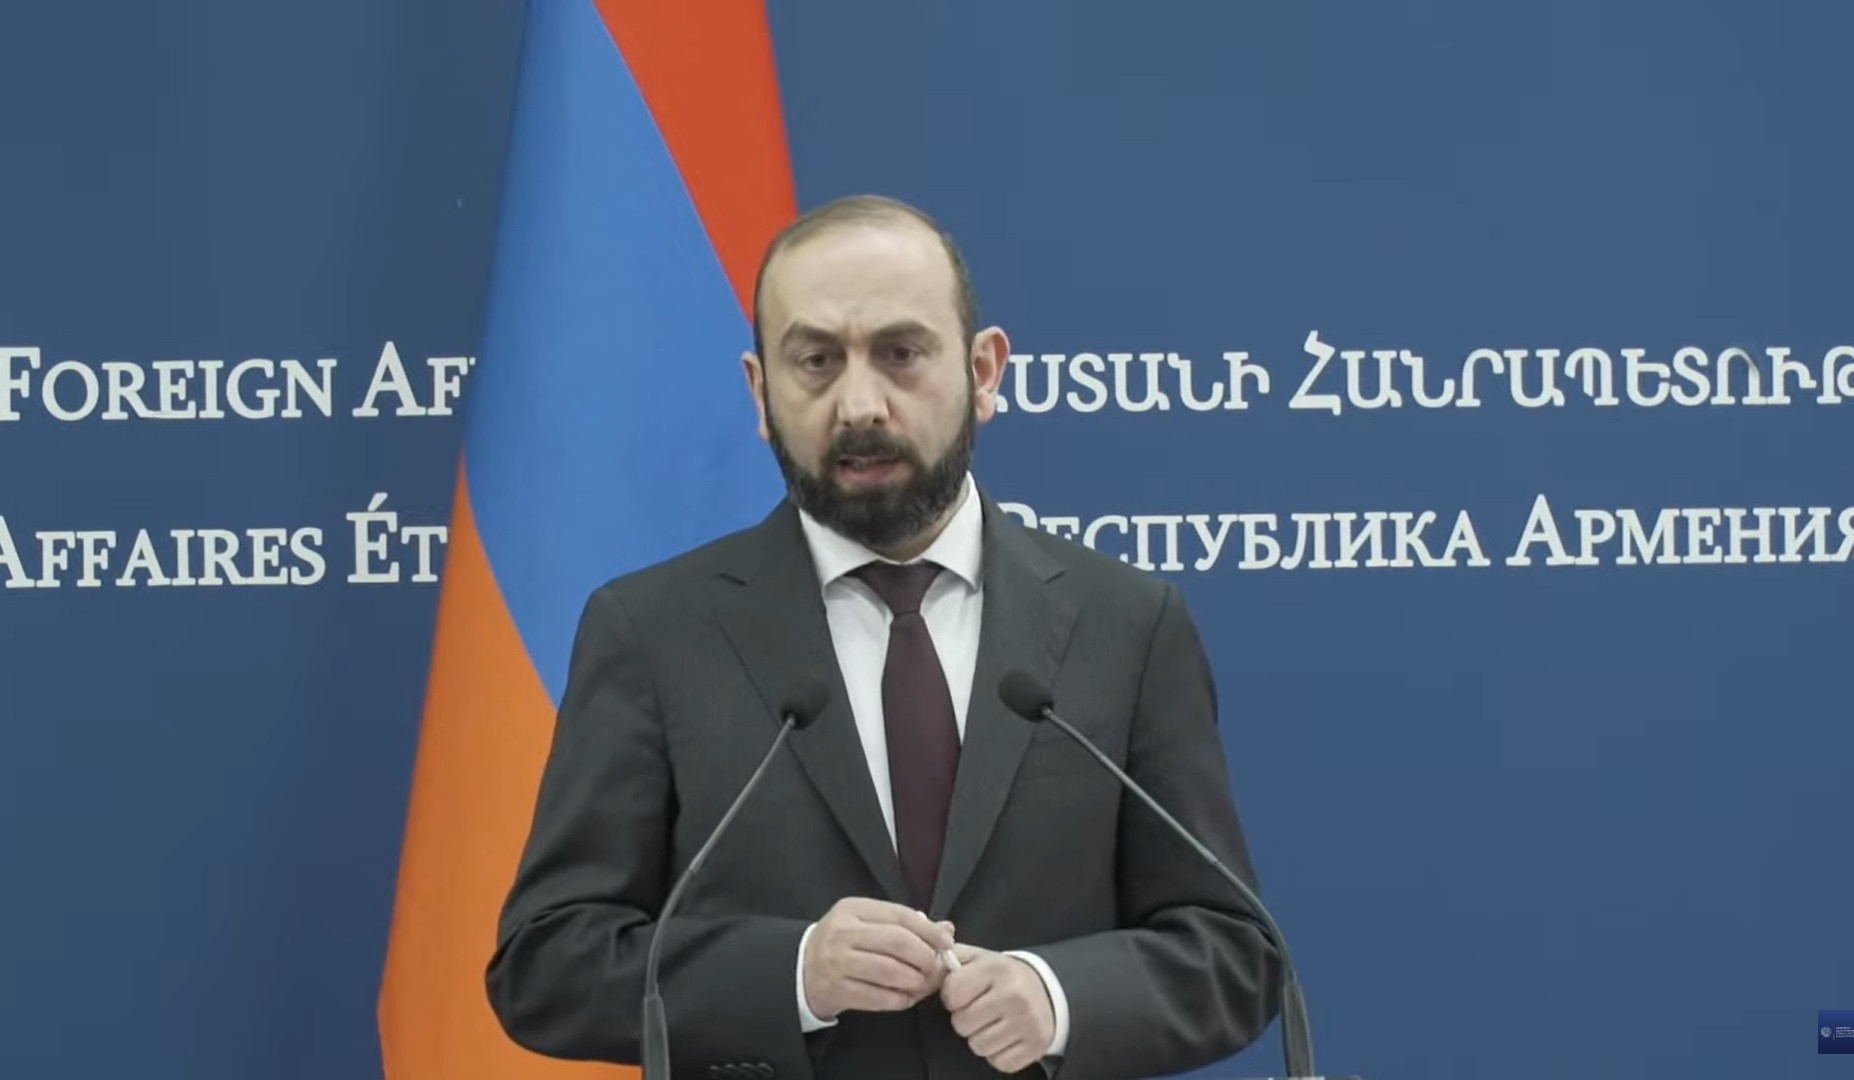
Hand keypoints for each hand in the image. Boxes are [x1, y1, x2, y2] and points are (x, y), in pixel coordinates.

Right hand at [801, 897, 955, 1020]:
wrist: (800, 970)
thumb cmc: (842, 943)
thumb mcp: (867, 923)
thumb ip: (906, 924)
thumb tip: (946, 929)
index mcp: (853, 909)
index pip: (900, 916)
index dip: (929, 931)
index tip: (947, 943)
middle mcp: (843, 933)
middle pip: (898, 942)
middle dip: (925, 957)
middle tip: (937, 967)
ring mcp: (838, 962)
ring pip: (891, 971)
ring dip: (916, 981)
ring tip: (924, 984)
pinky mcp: (837, 990)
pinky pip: (879, 997)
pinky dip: (900, 999)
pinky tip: (906, 998)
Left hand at [940, 944, 1055, 1074]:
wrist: (1046, 991)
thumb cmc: (1001, 976)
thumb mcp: (976, 959)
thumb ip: (945, 963)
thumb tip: (923, 976)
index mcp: (996, 968)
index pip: (952, 993)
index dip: (952, 997)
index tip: (964, 993)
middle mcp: (1014, 994)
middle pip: (962, 1024)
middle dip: (965, 1019)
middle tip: (980, 1009)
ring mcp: (1027, 1022)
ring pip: (978, 1046)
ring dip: (980, 1037)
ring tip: (993, 1022)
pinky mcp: (1036, 1046)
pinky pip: (999, 1062)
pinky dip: (998, 1053)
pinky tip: (1006, 1036)